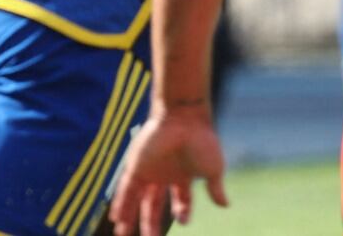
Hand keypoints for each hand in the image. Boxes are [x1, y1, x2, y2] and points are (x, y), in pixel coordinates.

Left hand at [110, 107, 227, 232]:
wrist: (184, 118)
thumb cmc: (201, 140)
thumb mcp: (213, 169)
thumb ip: (216, 188)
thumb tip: (225, 205)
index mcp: (182, 175)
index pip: (180, 199)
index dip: (182, 212)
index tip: (183, 222)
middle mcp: (163, 174)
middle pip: (153, 204)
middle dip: (150, 223)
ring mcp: (149, 170)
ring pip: (136, 199)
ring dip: (129, 217)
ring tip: (122, 234)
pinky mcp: (136, 166)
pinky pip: (125, 189)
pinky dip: (120, 204)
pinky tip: (117, 218)